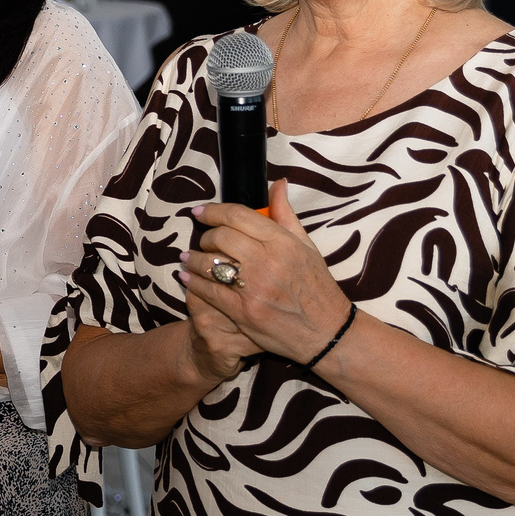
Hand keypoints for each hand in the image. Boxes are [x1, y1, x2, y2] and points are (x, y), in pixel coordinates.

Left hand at [179, 179, 355, 364]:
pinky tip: (187, 277)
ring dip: (193, 259)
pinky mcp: (243, 312)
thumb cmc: (317, 287)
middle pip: (221, 237)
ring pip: (210, 264)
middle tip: (203, 241)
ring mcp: (254, 288)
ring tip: (187, 258)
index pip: (238, 216)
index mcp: (283, 242)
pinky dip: (193, 282)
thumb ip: (286, 214)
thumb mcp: (306, 246)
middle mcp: (267, 262)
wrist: (327, 331)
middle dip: (206, 237)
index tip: (200, 212)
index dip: (213, 210)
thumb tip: (278, 184)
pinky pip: (209, 291)